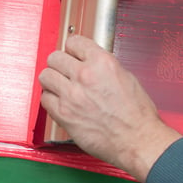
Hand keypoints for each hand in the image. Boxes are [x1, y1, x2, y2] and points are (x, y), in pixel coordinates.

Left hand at [39, 35, 182, 181]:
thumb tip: (91, 63)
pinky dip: (51, 100)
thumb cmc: (137, 114)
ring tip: (60, 86)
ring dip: (52, 80)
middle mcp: (85, 75)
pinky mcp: (63, 114)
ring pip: (45, 76)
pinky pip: (45, 100)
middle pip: (55, 57)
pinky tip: (60, 102)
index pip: (74, 42)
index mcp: (103, 63)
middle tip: (64, 70)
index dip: (73, 48)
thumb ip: (104, 67)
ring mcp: (71, 95)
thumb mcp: (127, 77)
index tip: (72, 53)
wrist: (137, 140)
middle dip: (60, 63)